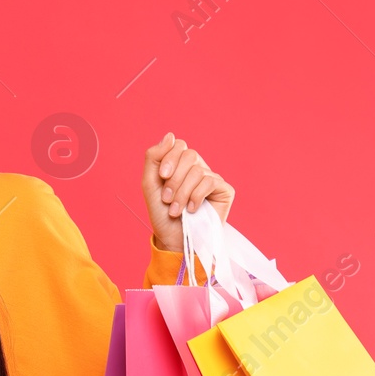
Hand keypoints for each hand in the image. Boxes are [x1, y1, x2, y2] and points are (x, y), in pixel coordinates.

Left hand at [141, 132, 235, 251]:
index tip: (161, 176)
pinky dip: (196, 196)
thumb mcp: (150, 184)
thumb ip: (154, 157)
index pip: (179, 145)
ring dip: (182, 193)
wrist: (173, 240)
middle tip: (166, 199)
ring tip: (176, 210)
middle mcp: (198, 168)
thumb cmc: (162, 214)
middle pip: (189, 155)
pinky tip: (192, 210)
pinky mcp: (224, 190)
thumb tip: (170, 135)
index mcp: (180, 164)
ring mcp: (212, 178)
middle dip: (174, 179)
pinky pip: (210, 181)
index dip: (169, 158)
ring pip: (197, 171)